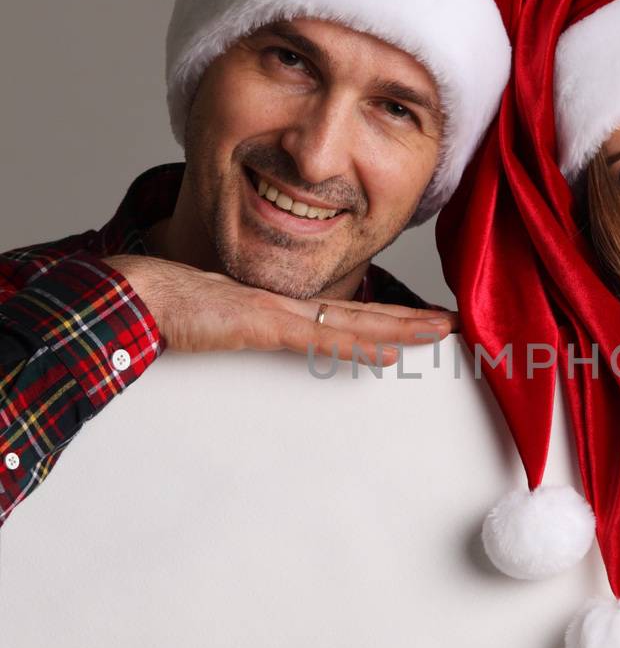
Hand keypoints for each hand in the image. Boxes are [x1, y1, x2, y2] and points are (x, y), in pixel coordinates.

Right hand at [101, 254, 454, 365]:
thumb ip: (247, 330)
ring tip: (442, 330)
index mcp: (281, 308)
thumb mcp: (220, 324)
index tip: (423, 321)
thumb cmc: (168, 308)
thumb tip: (262, 336)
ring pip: (356, 321)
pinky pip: (324, 339)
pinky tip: (390, 351)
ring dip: (402, 327)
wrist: (138, 295)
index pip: (348, 314)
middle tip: (453, 321)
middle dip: (411, 319)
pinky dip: (360, 344)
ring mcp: (279, 313)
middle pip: (364, 314)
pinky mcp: (265, 324)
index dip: (388, 317)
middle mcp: (289, 307)